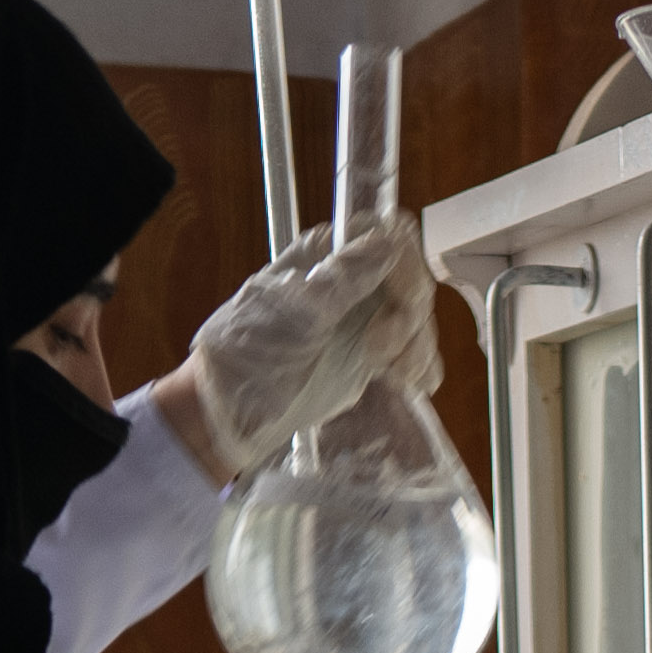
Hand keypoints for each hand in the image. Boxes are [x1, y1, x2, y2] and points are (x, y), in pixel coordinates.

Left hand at [170, 210, 438, 484]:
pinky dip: (419, 369)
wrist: (231, 414)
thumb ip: (345, 276)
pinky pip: (414, 353)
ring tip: (392, 377)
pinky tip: (404, 385)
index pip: (390, 238)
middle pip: (412, 281)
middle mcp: (351, 280)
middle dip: (407, 320)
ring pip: (419, 320)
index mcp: (328, 255)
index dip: (404, 268)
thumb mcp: (298, 313)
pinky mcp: (371, 358)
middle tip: (378, 355)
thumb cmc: (252, 356)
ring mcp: (363, 320)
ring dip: (416, 348)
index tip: (397, 306)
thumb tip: (390, 240)